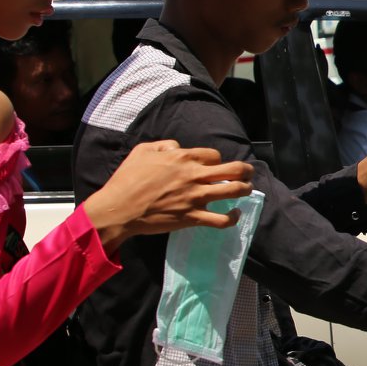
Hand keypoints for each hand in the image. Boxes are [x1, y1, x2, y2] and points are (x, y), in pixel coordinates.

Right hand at [84, 141, 254, 250]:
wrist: (119, 209)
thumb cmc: (127, 179)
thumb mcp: (142, 151)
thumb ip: (163, 145)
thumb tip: (177, 147)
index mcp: (183, 158)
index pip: (214, 155)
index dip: (216, 160)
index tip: (213, 166)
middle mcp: (194, 176)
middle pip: (234, 169)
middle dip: (245, 170)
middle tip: (247, 172)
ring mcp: (196, 198)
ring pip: (233, 191)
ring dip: (245, 189)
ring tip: (246, 189)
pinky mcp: (193, 218)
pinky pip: (221, 220)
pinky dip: (233, 218)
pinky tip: (235, 214)